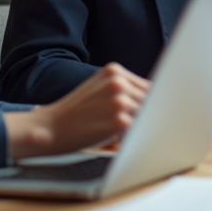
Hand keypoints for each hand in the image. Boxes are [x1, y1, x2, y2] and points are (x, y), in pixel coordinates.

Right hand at [4, 62, 149, 159]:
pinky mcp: (120, 120)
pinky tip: (119, 140)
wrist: (50, 128)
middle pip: (152, 99)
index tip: (161, 110)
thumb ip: (124, 89)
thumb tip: (157, 98)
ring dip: (141, 126)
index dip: (155, 100)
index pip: (149, 85)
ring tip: (122, 133)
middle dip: (150, 114)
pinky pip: (139, 130)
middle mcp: (118, 81)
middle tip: (143, 126)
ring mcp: (119, 100)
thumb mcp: (99, 89)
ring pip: (147, 115)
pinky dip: (134, 137)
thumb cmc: (76, 113)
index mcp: (114, 70)